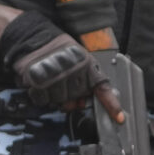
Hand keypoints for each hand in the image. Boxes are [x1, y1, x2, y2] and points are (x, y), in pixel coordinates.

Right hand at [0, 9, 121, 118]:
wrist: (34, 37)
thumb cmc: (58, 50)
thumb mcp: (80, 58)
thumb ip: (86, 79)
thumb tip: (82, 104)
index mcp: (86, 65)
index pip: (102, 88)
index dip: (111, 104)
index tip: (119, 117)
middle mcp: (73, 71)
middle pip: (77, 99)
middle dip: (71, 96)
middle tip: (62, 82)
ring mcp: (55, 77)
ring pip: (60, 101)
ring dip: (54, 95)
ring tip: (51, 80)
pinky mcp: (37, 81)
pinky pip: (43, 100)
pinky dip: (41, 96)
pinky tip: (40, 84)